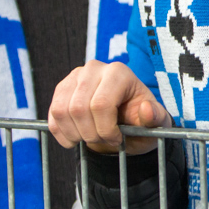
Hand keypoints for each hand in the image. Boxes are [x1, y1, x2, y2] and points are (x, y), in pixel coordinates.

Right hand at [49, 61, 169, 154]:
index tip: (116, 139)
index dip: (105, 129)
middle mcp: (94, 69)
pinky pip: (53, 115)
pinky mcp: (62, 89)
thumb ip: (156, 117)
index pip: (101, 104)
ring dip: (75, 134)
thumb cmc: (141, 120)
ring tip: (91, 138)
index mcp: (119, 73)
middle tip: (104, 140)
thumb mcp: (156, 123)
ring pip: (62, 111)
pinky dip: (62, 133)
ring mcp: (75, 77)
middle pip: (79, 109)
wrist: (125, 122)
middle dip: (91, 134)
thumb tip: (146, 110)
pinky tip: (76, 138)